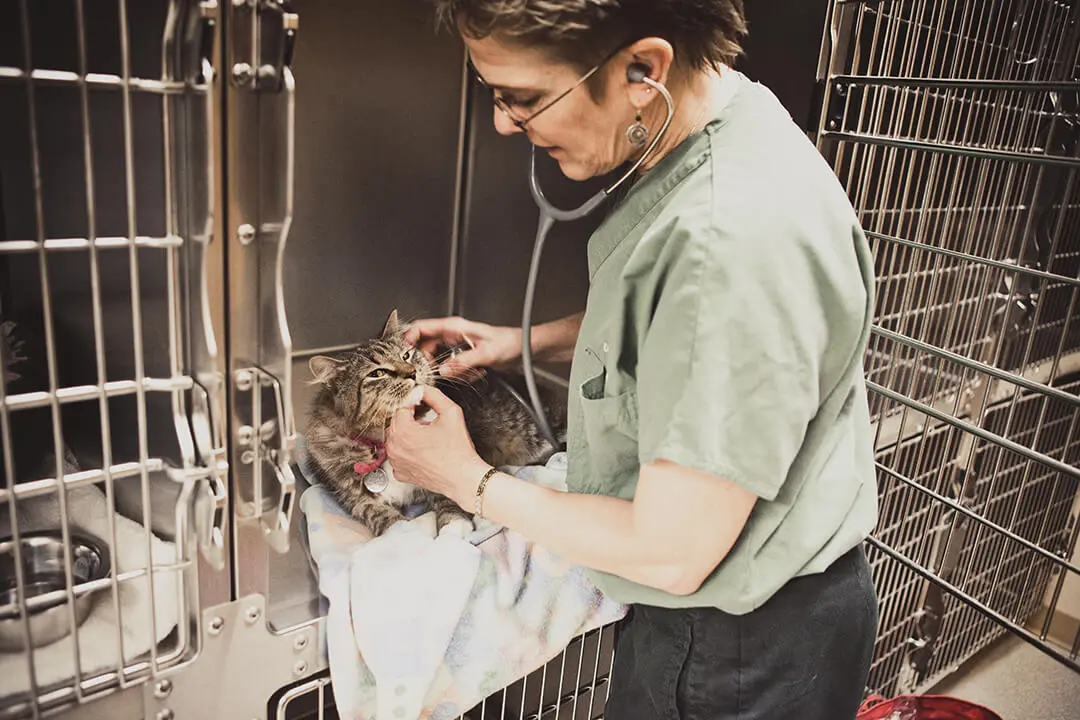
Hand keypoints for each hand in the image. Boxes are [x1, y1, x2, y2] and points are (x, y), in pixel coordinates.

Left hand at [385, 386, 489, 507]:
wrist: (463, 478)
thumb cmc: (458, 451)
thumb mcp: (451, 412)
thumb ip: (433, 395)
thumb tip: (421, 389)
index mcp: (403, 431)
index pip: (401, 407)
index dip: (413, 403)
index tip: (423, 404)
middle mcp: (395, 448)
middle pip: (395, 422)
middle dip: (410, 419)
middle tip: (428, 422)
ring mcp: (396, 462)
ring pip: (395, 438)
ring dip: (408, 434)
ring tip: (427, 437)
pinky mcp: (400, 473)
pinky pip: (398, 454)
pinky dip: (407, 450)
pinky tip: (422, 450)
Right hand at [403, 316, 520, 378]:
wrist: (524, 348)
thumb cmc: (509, 342)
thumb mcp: (486, 353)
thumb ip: (463, 362)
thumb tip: (444, 370)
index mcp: (454, 327)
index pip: (422, 328)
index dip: (409, 339)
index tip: (403, 353)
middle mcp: (453, 335)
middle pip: (427, 347)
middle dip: (431, 362)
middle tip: (435, 373)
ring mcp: (457, 345)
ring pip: (440, 360)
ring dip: (450, 370)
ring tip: (466, 373)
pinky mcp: (463, 355)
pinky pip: (452, 367)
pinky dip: (460, 373)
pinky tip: (475, 373)